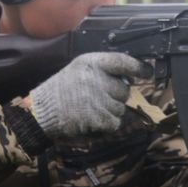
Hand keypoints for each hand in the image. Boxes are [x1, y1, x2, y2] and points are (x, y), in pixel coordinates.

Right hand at [28, 52, 150, 138]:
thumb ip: (102, 70)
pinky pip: (114, 122)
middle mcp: (95, 78)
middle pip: (124, 89)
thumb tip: (129, 76)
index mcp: (91, 63)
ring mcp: (96, 97)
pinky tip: (93, 120)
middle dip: (116, 96)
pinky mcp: (95, 116)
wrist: (41, 112)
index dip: (138, 67)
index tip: (147, 73)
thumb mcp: (78, 70)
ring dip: (110, 111)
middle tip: (99, 99)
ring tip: (91, 109)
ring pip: (120, 108)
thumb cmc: (60, 91)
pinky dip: (107, 124)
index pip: (122, 61)